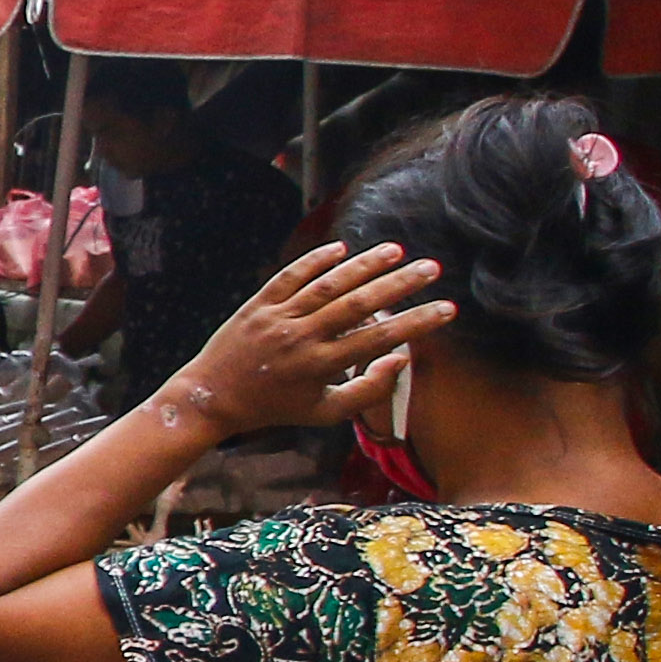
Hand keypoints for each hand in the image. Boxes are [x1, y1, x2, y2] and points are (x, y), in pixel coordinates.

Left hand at [166, 241, 453, 437]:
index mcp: (320, 366)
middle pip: (359, 304)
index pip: (379, 339)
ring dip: (364, 265)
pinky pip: (290, 276)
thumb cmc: (276, 407)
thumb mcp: (324, 413)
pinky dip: (315, 260)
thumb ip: (367, 390)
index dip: (416, 322)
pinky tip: (342, 248)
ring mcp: (278, 318)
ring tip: (396, 251)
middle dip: (399, 284)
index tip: (447, 309)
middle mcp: (301, 338)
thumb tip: (400, 358)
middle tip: (431, 268)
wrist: (213, 398)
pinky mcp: (258, 304)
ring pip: (327, 284)